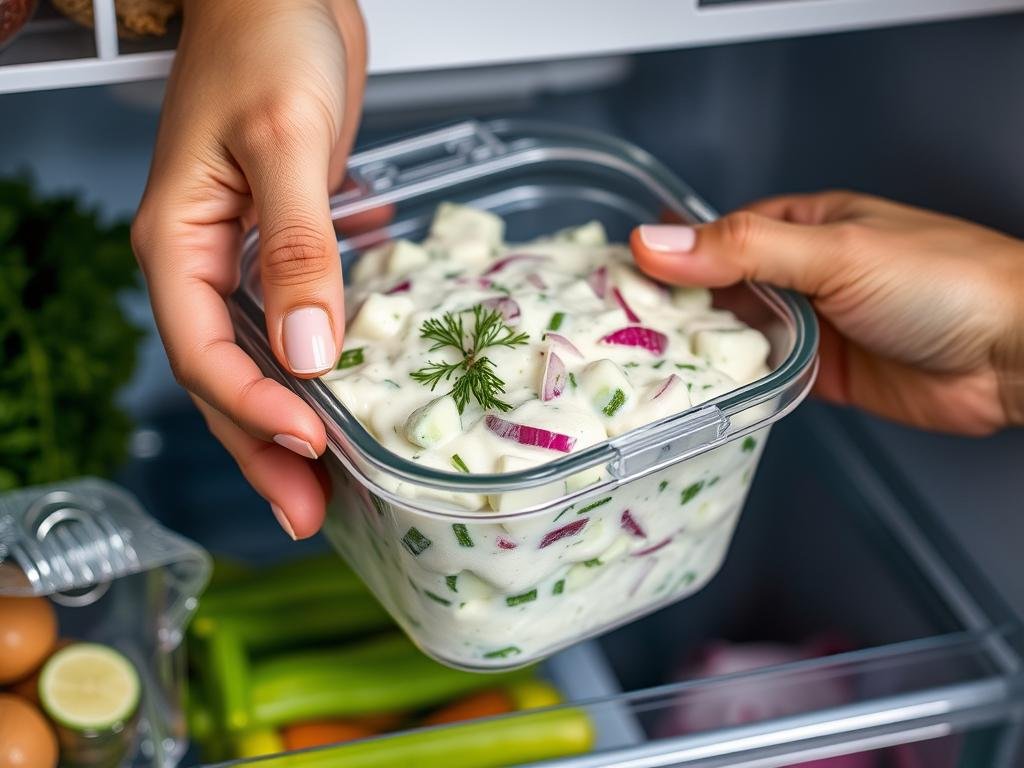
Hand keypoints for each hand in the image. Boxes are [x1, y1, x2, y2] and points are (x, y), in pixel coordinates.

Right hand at [132, 0, 366, 537]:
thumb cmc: (266, 40)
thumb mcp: (284, 141)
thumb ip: (295, 248)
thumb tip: (308, 353)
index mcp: (178, 244)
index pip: (205, 355)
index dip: (255, 410)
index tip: (311, 449)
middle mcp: (201, 263)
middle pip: (226, 379)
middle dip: (265, 449)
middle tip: (308, 513)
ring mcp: (241, 259)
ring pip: (258, 362)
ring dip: (290, 422)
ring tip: (327, 480)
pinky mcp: (283, 247)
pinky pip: (292, 324)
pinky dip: (315, 368)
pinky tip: (346, 397)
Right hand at [631, 192, 1023, 434]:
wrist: (1015, 355)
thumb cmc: (944, 281)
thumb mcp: (834, 252)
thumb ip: (743, 250)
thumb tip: (655, 240)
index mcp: (805, 226)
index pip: (718, 237)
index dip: (669, 256)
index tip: (616, 278)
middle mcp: (803, 274)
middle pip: (720, 288)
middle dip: (676, 307)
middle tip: (615, 331)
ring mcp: (811, 326)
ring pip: (737, 335)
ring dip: (700, 348)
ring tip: (638, 366)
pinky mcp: (820, 375)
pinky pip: (763, 377)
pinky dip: (733, 384)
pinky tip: (697, 393)